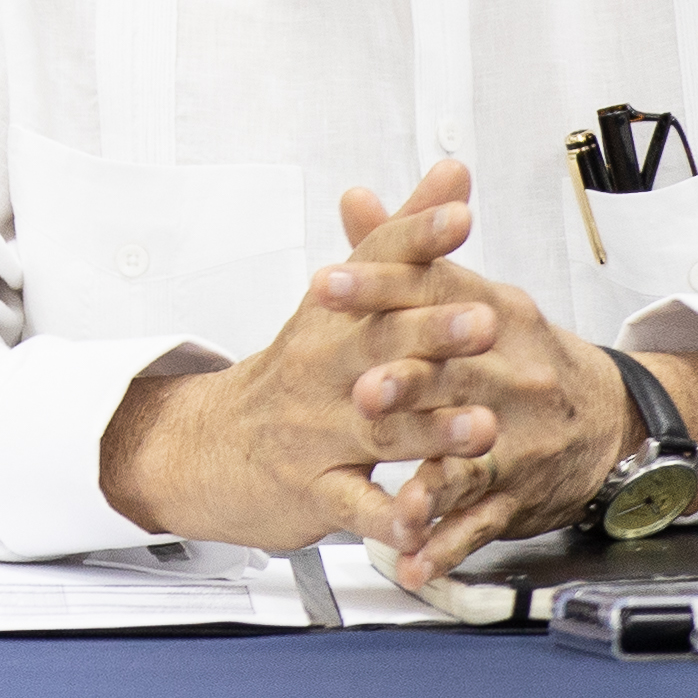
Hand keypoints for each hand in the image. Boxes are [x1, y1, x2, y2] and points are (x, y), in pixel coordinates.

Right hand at [96, 164, 498, 551]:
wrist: (212, 447)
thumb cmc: (295, 371)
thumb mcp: (342, 299)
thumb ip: (403, 236)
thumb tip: (453, 172)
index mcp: (335, 315)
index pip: (377, 264)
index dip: (417, 237)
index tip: (460, 213)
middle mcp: (325, 368)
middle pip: (379, 343)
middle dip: (432, 334)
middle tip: (486, 322)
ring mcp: (318, 431)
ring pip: (379, 428)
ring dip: (432, 430)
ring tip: (482, 428)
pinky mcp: (315, 490)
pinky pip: (355, 507)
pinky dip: (387, 518)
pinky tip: (421, 525)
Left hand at [312, 164, 640, 584]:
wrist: (609, 420)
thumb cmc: (521, 352)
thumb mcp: (473, 293)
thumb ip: (406, 252)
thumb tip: (355, 200)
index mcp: (493, 316)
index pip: (432, 294)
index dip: (378, 287)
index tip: (326, 283)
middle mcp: (510, 375)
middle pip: (454, 377)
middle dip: (407, 386)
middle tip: (362, 392)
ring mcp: (517, 440)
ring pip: (469, 461)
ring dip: (430, 483)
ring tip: (394, 505)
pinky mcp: (518, 494)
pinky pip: (479, 524)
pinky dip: (445, 547)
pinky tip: (414, 562)